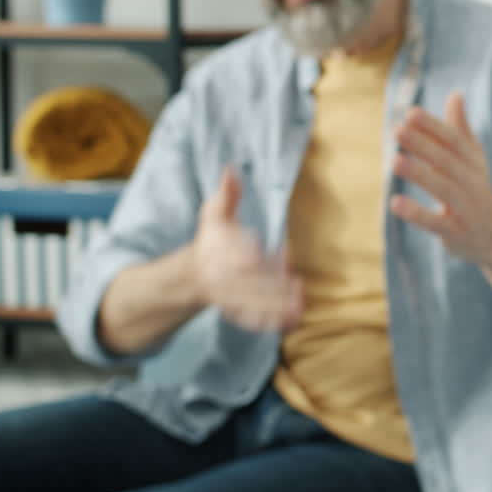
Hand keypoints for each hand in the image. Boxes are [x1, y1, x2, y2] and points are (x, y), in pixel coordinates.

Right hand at [191, 167, 302, 331]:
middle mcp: (221, 276)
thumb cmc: (212, 240)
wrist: (192, 274)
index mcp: (217, 250)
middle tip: (298, 287)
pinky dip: (270, 322)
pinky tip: (292, 322)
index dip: (258, 255)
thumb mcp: (215, 214)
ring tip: (299, 309)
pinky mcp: (234, 310)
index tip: (284, 253)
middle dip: (273, 286)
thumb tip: (231, 168)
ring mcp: (227, 296)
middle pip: (248, 283)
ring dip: (275, 308)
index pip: (239, 254)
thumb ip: (227, 194)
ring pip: (251, 304)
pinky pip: (250, 319)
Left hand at [389, 92, 491, 269]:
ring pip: (443, 189)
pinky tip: (394, 203)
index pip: (453, 141)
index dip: (433, 127)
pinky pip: (436, 223)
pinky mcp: (456, 233)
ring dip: (419, 175)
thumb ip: (460, 129)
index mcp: (472, 163)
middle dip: (423, 145)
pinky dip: (416, 213)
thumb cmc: (477, 192)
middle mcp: (471, 182)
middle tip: (398, 130)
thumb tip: (455, 94)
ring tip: (394, 161)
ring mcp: (465, 208)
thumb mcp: (472, 160)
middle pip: (447, 161)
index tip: (410, 113)